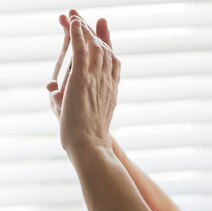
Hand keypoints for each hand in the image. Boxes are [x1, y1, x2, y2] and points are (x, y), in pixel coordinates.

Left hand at [46, 10, 119, 153]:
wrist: (90, 145)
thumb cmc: (84, 137)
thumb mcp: (77, 113)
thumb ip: (64, 98)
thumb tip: (52, 89)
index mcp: (110, 88)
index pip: (110, 59)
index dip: (106, 41)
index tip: (99, 27)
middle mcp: (106, 81)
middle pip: (102, 48)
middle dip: (92, 29)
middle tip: (80, 15)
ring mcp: (95, 79)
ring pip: (94, 47)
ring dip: (83, 28)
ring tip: (74, 15)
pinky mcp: (82, 80)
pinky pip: (81, 52)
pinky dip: (78, 36)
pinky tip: (74, 24)